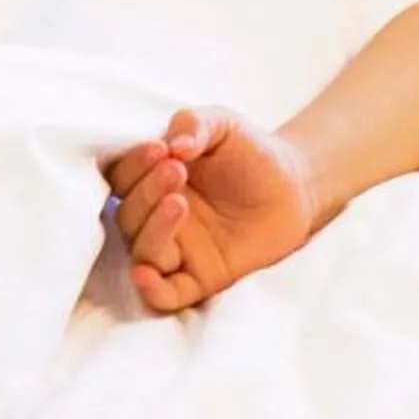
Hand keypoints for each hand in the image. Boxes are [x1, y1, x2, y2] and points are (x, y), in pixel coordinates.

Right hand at [100, 107, 321, 313]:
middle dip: (147, 193)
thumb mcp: (223, 125)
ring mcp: (177, 251)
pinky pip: (165, 295)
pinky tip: (146, 274)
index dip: (133, 166)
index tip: (160, 149)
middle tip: (176, 170)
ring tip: (179, 203)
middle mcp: (155, 219)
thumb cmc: (250, 153)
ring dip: (153, 230)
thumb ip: (195, 123)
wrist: (296, 185)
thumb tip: (174, 144)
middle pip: (128, 216)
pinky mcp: (200, 278)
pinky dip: (151, 290)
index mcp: (151, 182)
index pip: (122, 179)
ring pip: (143, 252)